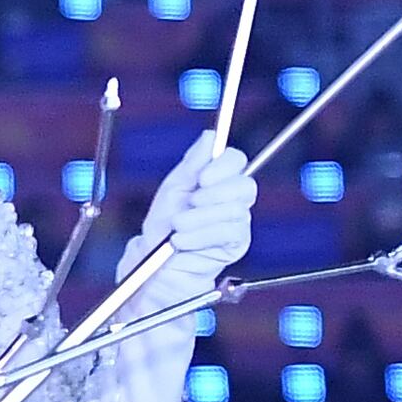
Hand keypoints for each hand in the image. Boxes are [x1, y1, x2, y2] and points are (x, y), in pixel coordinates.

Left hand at [124, 142, 255, 301]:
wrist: (157, 264)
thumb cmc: (162, 227)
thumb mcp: (172, 190)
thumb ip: (191, 165)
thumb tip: (209, 137)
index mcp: (216, 180)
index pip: (236, 160)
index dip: (223, 166)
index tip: (203, 178)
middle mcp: (232, 199)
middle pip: (245, 184)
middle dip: (214, 195)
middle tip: (190, 203)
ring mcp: (237, 222)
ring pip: (235, 211)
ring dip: (200, 219)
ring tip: (177, 227)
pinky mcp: (237, 244)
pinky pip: (230, 233)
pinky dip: (202, 236)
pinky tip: (183, 241)